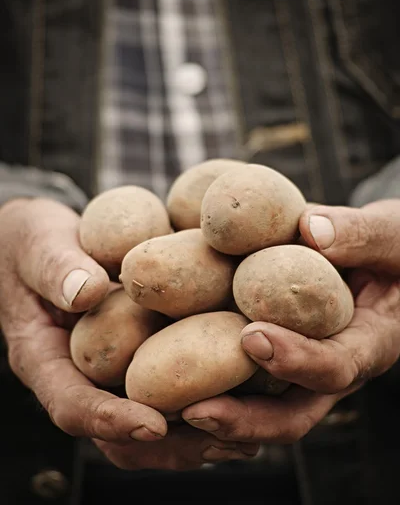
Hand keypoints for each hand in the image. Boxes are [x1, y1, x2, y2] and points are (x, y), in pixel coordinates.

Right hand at [0, 197, 255, 468]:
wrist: (44, 240)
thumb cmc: (34, 241)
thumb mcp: (38, 245)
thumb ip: (56, 267)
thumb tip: (85, 291)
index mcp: (44, 358)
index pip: (70, 405)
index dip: (109, 420)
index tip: (152, 424)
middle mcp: (80, 374)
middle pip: (118, 434)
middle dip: (169, 443)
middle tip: (219, 440)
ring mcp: (110, 369)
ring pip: (149, 420)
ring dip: (195, 432)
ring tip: (245, 433)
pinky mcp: (138, 353)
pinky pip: (168, 386)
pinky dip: (205, 394)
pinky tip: (249, 386)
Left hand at [182, 199, 399, 442]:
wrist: (381, 255)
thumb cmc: (394, 245)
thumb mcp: (392, 233)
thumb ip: (360, 233)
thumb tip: (311, 230)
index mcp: (369, 343)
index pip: (336, 367)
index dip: (297, 360)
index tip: (254, 337)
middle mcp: (332, 366)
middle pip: (291, 413)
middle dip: (243, 418)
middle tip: (193, 409)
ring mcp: (301, 364)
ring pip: (260, 404)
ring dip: (216, 411)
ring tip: (165, 404)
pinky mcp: (276, 350)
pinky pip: (243, 374)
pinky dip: (208, 377)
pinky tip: (166, 369)